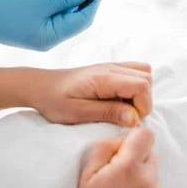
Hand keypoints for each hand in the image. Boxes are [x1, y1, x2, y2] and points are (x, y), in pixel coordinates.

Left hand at [29, 62, 151, 126]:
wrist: (41, 86)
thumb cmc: (55, 101)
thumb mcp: (77, 113)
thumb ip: (107, 113)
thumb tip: (134, 118)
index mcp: (104, 78)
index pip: (142, 85)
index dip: (143, 106)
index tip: (129, 121)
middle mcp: (110, 67)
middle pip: (146, 77)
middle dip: (144, 101)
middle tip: (125, 117)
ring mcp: (111, 66)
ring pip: (143, 72)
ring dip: (141, 93)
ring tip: (123, 108)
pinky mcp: (109, 69)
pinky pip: (133, 71)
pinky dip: (135, 86)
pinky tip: (120, 100)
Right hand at [77, 128, 168, 187]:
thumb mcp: (87, 173)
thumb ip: (106, 147)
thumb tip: (123, 137)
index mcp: (129, 165)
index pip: (146, 135)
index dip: (135, 139)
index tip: (126, 150)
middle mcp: (148, 178)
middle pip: (151, 154)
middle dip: (137, 160)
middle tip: (121, 177)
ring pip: (154, 174)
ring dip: (143, 179)